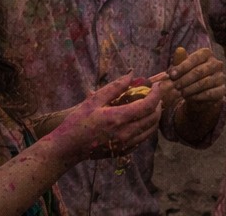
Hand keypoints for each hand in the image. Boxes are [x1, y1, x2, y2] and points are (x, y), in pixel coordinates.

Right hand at [45, 75, 161, 166]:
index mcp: (118, 118)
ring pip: (151, 129)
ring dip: (154, 116)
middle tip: (154, 95)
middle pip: (154, 117)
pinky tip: (140, 120)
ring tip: (150, 106)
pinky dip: (146, 127)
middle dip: (158, 104)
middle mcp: (125, 133)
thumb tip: (131, 75)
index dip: (156, 94)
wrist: (68, 148)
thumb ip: (114, 87)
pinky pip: (143, 138)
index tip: (157, 85)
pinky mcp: (123, 151)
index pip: (148, 105)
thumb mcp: (93, 101)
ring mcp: (125, 144)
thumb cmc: (77, 122)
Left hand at [164, 46, 225, 108]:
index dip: (182, 67)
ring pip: (204, 83)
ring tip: (181, 93)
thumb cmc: (189, 76)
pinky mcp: (222, 90)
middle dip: (184, 79)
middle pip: (199, 71)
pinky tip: (189, 98)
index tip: (171, 75)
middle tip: (175, 86)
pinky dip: (197, 96)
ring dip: (190, 89)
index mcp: (207, 54)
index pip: (195, 58)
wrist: (199, 92)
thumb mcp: (183, 67)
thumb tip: (179, 50)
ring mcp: (221, 77)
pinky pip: (209, 93)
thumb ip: (180, 60)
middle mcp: (217, 64)